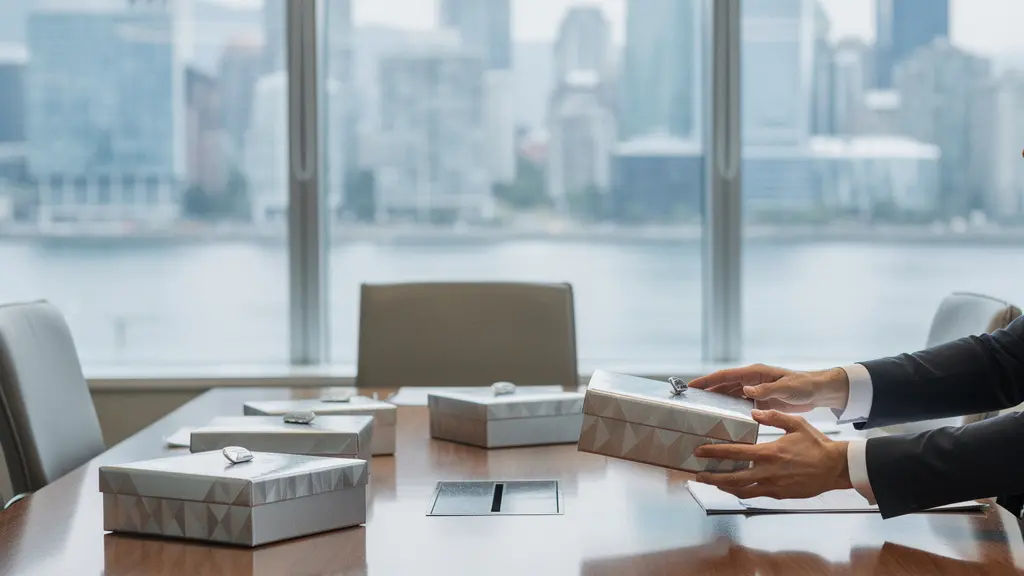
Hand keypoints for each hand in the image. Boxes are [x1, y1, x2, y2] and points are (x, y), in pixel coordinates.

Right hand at [688, 364, 849, 412]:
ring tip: (701, 411)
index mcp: (755, 373)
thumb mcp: (786, 388)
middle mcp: (751, 380)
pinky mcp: (760, 400)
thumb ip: (766, 389)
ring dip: (716, 401)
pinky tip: (723, 418)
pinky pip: (739, 404)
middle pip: (723, 385)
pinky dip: (730, 409)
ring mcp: (755, 390)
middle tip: (690, 401)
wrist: (818, 391)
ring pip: (729, 395)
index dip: (707, 380)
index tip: (691, 386)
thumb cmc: (804, 385)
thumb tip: (746, 390)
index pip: (725, 376)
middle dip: (706, 391)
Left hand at [693, 410, 851, 498]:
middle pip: (732, 478)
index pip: (734, 453)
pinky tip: (735, 488)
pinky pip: (755, 495)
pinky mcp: (779, 495)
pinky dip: (742, 492)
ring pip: (742, 490)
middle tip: (697, 474)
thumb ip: (773, 417)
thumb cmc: (816, 445)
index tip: (700, 451)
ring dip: (724, 487)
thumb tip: (754, 411)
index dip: (714, 453)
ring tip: (712, 482)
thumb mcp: (796, 424)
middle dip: (712, 477)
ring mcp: (773, 486)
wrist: (835, 468)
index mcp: (768, 453)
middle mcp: (767, 472)